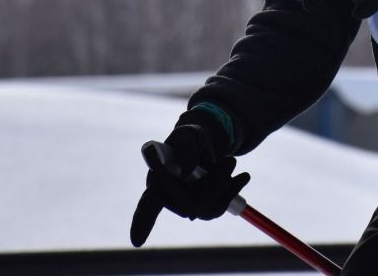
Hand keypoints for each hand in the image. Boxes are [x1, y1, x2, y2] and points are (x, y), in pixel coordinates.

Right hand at [129, 109, 249, 246]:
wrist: (204, 145)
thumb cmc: (190, 139)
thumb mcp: (189, 136)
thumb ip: (185, 148)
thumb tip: (184, 171)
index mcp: (157, 180)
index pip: (148, 204)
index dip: (142, 222)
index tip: (137, 242)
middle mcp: (168, 198)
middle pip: (190, 204)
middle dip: (215, 183)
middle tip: (231, 160)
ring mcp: (185, 206)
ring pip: (208, 208)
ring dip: (225, 185)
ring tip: (231, 161)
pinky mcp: (201, 209)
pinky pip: (218, 208)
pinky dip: (232, 191)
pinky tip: (241, 177)